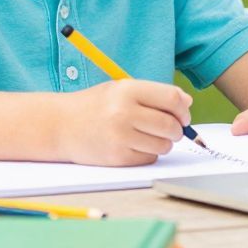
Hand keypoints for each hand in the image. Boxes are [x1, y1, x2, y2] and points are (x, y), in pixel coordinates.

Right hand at [58, 79, 191, 165]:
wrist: (60, 125)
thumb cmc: (95, 106)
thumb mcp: (121, 90)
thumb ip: (155, 94)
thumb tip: (187, 102)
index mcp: (127, 90)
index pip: (172, 98)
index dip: (183, 109)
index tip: (183, 115)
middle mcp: (124, 113)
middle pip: (171, 125)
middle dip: (176, 129)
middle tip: (169, 129)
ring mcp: (120, 137)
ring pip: (164, 145)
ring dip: (162, 143)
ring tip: (147, 136)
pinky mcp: (117, 157)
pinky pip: (149, 158)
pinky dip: (148, 154)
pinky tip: (134, 145)